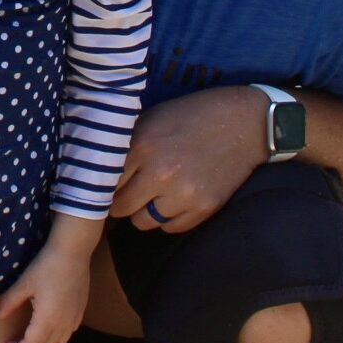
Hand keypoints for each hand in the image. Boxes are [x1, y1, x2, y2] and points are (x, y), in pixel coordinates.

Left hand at [0, 240, 91, 342]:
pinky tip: (46, 332)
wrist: (73, 253)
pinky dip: (55, 339)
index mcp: (48, 319)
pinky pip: (67, 334)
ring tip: (28, 342)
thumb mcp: (24, 283)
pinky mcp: (80, 312)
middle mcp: (63, 324)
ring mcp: (74, 319)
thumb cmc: (46, 266)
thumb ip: (10, 302)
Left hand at [112, 88, 269, 232]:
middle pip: (119, 208)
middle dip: (117, 202)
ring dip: (141, 212)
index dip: (99, 184)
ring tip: (147, 198)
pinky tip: (169, 202)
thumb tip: (97, 166)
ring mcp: (184, 194)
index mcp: (142, 147)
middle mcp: (160, 174)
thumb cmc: (192, 115)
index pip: (104, 181)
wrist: (245, 122)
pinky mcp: (205, 207)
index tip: (99, 185)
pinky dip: (166, 219)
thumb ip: (125, 145)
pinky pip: (171, 228)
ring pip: (143, 222)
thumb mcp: (151, 118)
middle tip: (122, 194)